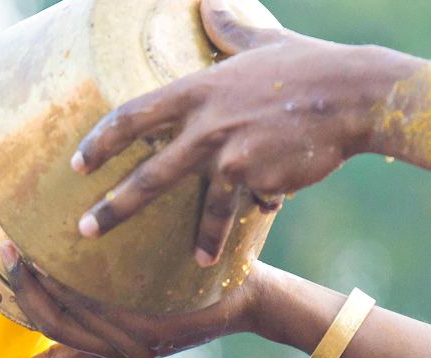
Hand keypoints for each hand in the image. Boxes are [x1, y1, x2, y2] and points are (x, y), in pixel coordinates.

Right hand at [0, 243, 275, 357]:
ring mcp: (135, 344)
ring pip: (69, 320)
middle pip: (53, 332)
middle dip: (21, 296)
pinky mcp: (152, 331)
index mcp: (115, 349)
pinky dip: (70, 287)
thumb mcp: (148, 289)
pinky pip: (98, 308)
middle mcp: (121, 353)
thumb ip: (112, 283)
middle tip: (1, 254)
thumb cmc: (199, 285)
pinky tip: (52, 260)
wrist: (251, 297)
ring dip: (37, 286)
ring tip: (15, 249)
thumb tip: (73, 244)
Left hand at [71, 0, 396, 263]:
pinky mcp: (260, 183)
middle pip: (150, 176)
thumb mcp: (262, 42)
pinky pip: (254, 203)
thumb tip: (208, 2)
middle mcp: (208, 128)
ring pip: (206, 208)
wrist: (354, 96)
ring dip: (200, 239)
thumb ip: (229, 29)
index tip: (77, 165)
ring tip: (195, 260)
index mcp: (198, 91)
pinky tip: (282, 193)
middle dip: (113, 208)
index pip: (133, 118)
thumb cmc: (310, 65)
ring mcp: (233, 159)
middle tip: (84, 231)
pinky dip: (263, 204)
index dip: (101, 142)